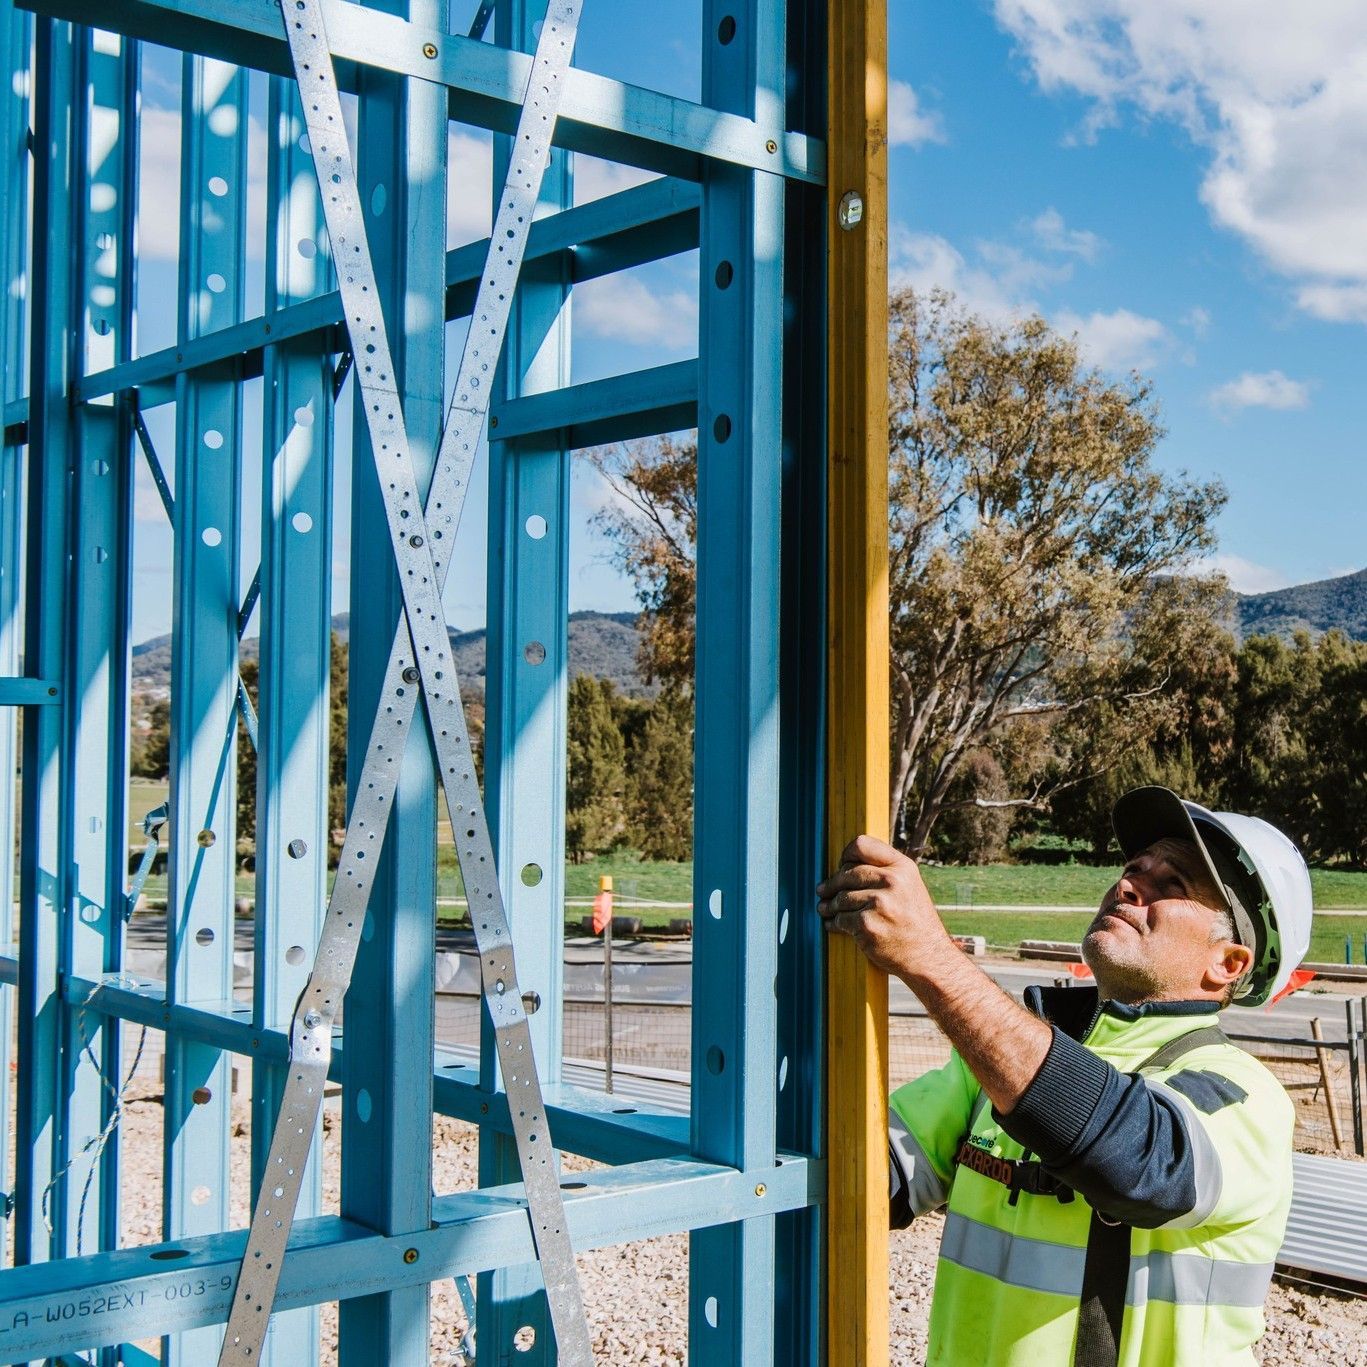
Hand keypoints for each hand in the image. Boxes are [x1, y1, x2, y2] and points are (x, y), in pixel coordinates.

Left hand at [816, 834, 952, 977]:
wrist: (927, 956)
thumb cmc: (914, 921)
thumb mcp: (909, 886)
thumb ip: (884, 871)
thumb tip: (845, 865)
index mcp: (902, 867)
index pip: (862, 845)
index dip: (846, 855)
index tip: (842, 866)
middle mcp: (892, 881)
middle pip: (846, 873)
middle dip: (831, 884)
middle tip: (823, 890)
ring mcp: (879, 903)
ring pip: (841, 898)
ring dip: (830, 906)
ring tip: (826, 909)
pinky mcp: (867, 924)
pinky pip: (840, 919)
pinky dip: (834, 923)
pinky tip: (833, 924)